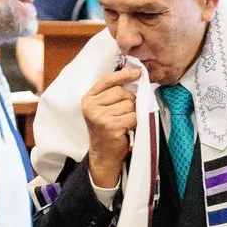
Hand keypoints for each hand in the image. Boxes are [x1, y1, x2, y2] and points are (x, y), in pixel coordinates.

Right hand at [83, 64, 143, 190]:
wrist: (103, 154)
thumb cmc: (106, 129)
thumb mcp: (103, 108)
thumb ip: (111, 93)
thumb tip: (134, 75)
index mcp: (88, 98)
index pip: (107, 80)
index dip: (123, 75)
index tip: (137, 72)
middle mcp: (91, 106)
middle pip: (121, 92)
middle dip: (129, 100)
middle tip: (124, 113)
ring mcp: (100, 116)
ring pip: (129, 104)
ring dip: (132, 113)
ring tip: (124, 122)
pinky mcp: (111, 126)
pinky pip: (133, 116)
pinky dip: (134, 122)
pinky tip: (127, 128)